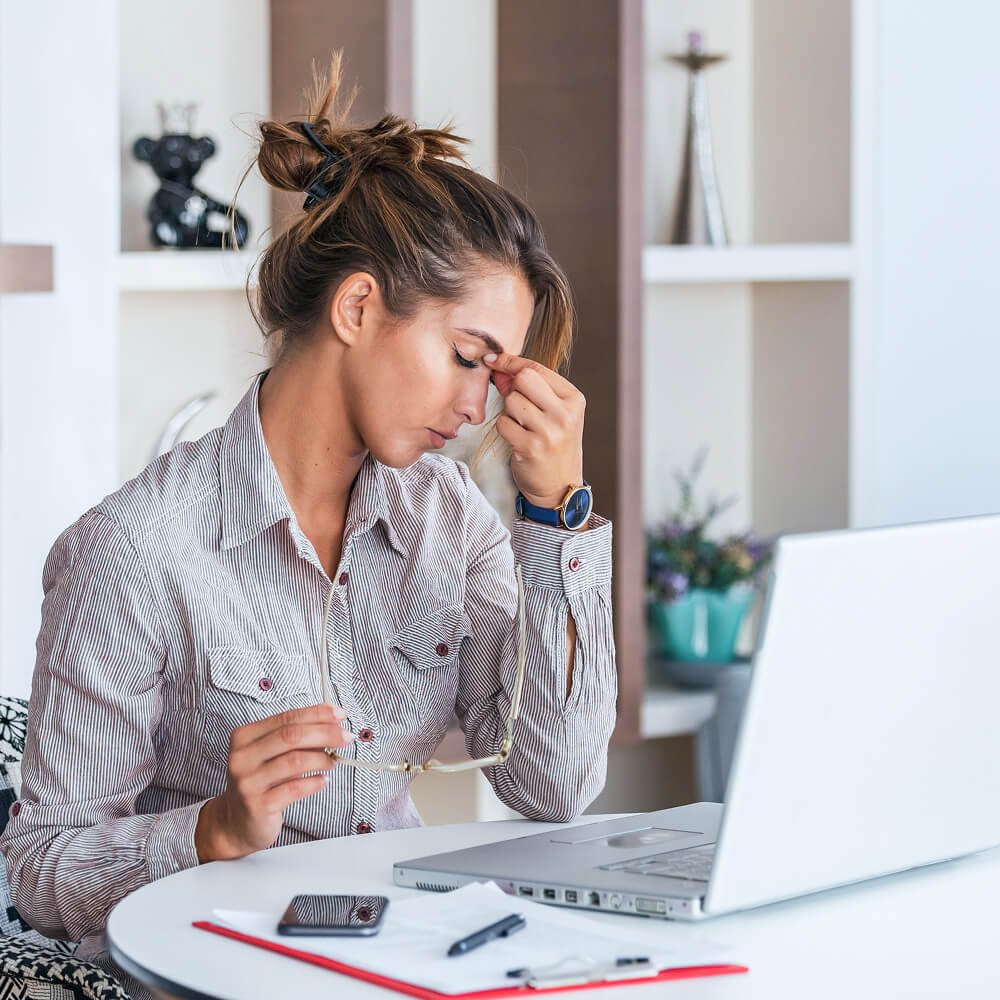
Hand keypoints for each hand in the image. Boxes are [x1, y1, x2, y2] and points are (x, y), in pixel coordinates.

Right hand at [195, 704, 354, 862]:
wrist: (236, 823)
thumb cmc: (260, 783)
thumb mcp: (271, 755)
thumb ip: (295, 738)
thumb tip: (332, 725)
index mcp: (244, 737)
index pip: (287, 717)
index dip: (317, 714)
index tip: (340, 715)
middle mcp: (242, 757)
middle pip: (291, 735)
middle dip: (325, 733)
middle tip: (345, 737)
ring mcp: (248, 782)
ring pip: (295, 761)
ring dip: (322, 759)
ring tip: (332, 762)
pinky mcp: (258, 806)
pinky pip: (294, 789)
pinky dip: (314, 782)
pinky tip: (323, 781)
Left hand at [483, 352, 585, 508]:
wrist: (560, 487)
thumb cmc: (554, 444)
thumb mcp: (551, 413)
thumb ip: (527, 388)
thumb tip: (497, 366)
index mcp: (573, 398)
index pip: (536, 368)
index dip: (510, 361)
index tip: (492, 359)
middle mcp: (565, 413)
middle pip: (523, 379)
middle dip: (513, 388)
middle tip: (517, 404)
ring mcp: (549, 431)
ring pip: (511, 401)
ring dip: (508, 412)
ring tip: (522, 426)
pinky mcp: (531, 448)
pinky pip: (503, 424)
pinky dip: (505, 429)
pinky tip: (517, 439)